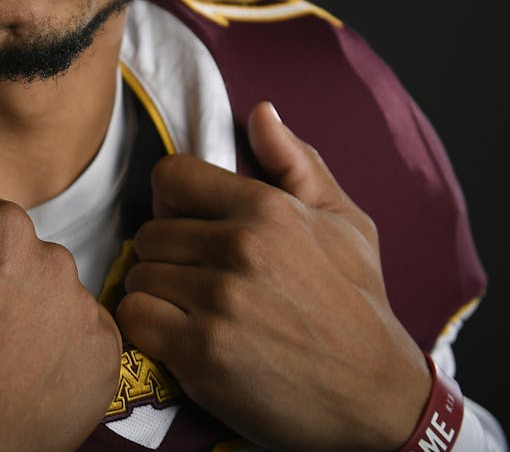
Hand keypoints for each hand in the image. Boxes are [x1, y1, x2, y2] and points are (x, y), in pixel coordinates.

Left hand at [115, 102, 431, 451]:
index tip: (189, 226)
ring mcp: (218, 301)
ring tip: (192, 312)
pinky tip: (178, 338)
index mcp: (267, 209)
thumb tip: (261, 112)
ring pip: (138, 275)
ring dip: (156, 295)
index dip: (171, 201)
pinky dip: (147, 330)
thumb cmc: (359, 306)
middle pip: (148, 232)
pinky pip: (134, 318)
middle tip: (196, 281)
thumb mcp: (345, 224)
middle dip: (166, 256)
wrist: (376, 396)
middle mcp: (239, 248)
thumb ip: (296, 163)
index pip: (170, 176)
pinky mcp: (201, 352)